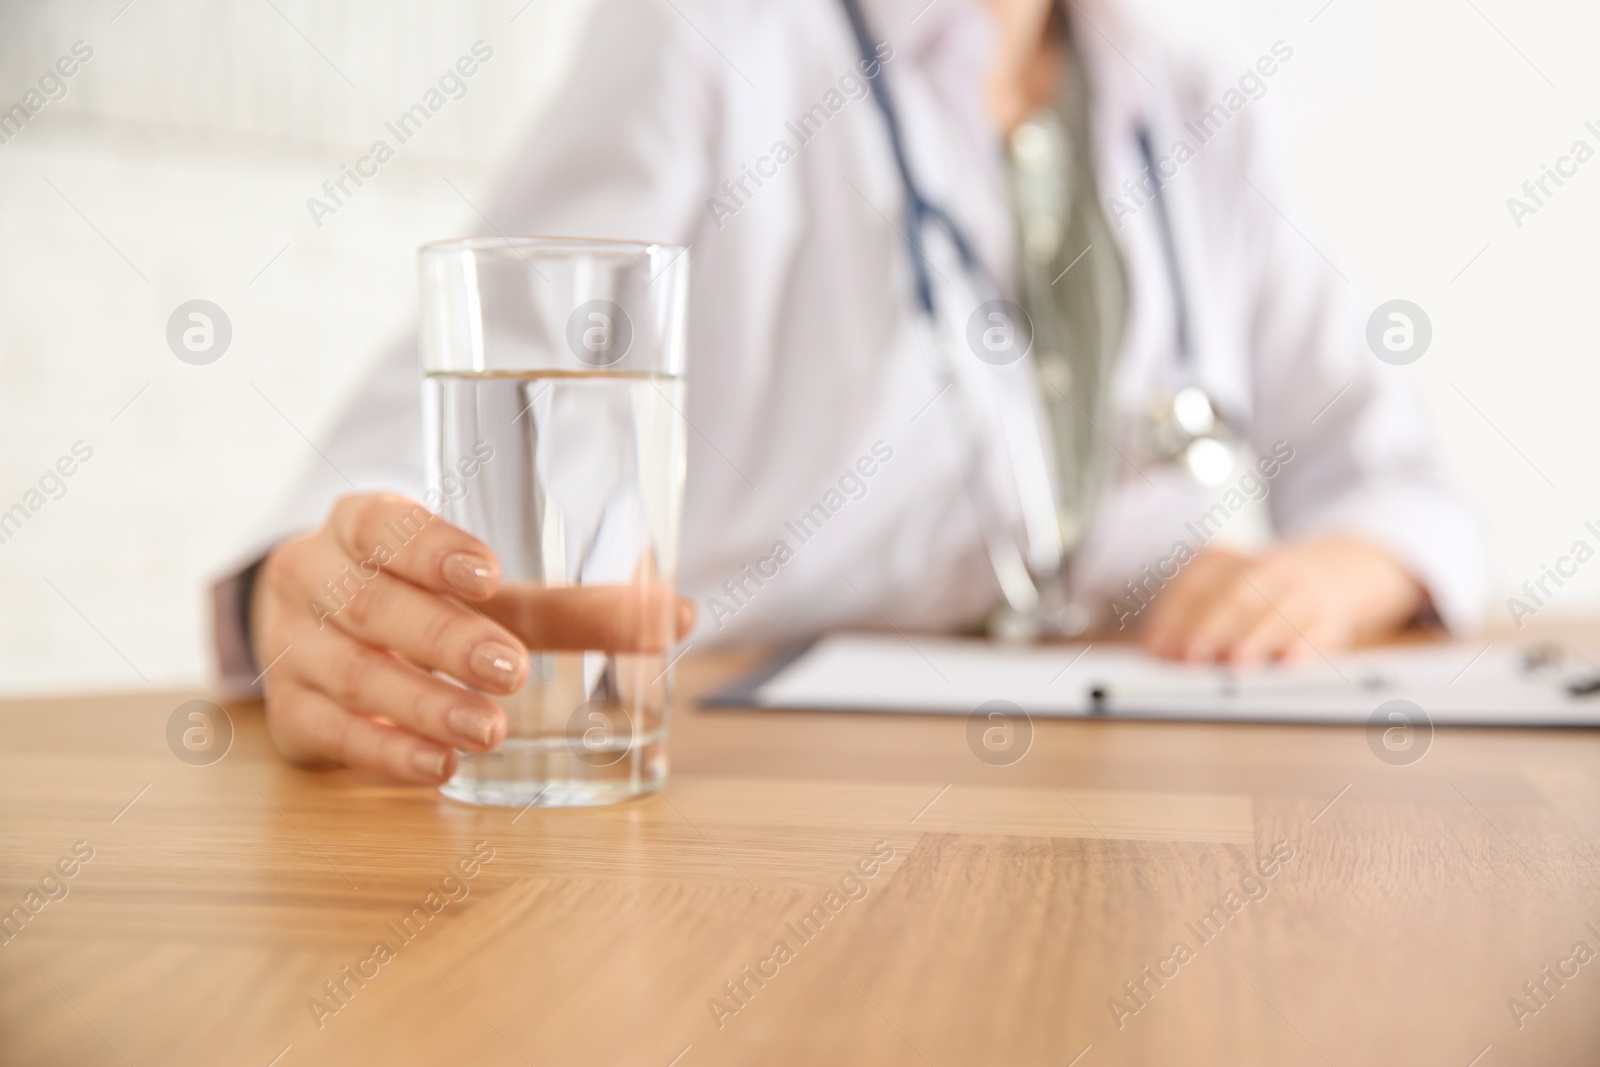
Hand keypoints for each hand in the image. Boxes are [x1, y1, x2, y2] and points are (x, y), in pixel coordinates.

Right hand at [250, 493, 692, 783]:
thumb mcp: (481, 589)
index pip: (383, 524)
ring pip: (352, 673)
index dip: (430, 547)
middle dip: (444, 639)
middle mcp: (316, 579)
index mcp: (361, 525)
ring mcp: (294, 649)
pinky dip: (386, 754)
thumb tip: (677, 616)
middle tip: (510, 669)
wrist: (309, 628)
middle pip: (373, 605)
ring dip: (423, 704)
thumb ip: (571, 606)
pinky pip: (332, 734)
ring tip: (486, 731)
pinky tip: (437, 768)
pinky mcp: (292, 715)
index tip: (486, 574)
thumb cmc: (417, 595)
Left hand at [1138, 539, 1424, 665]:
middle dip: (1209, 629)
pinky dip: (1302, 648)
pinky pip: (1316, 631)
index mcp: (1222, 559)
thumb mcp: (1218, 589)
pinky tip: (1288, 664)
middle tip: (1189, 658)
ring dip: (1254, 639)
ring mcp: (1297, 590)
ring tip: (1235, 663)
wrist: (1330, 572)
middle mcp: (1261, 569)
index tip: (1156, 648)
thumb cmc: (1257, 594)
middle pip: (1232, 597)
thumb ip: (1187, 616)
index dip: (1173, 618)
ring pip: (1274, 612)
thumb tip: (1155, 651)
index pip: (1192, 586)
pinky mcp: (1327, 617)